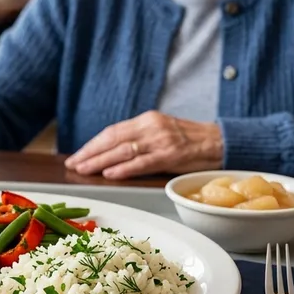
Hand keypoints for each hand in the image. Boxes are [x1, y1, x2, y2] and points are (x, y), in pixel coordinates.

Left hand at [64, 111, 223, 179]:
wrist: (220, 142)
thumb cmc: (190, 140)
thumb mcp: (162, 131)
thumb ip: (140, 138)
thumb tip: (112, 152)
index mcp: (147, 120)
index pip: (112, 131)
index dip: (92, 144)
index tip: (78, 155)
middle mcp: (152, 127)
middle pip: (113, 139)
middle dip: (90, 153)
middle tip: (73, 164)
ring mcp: (161, 140)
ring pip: (123, 150)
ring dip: (100, 161)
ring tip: (84, 170)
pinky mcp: (171, 155)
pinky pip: (142, 162)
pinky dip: (124, 168)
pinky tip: (109, 174)